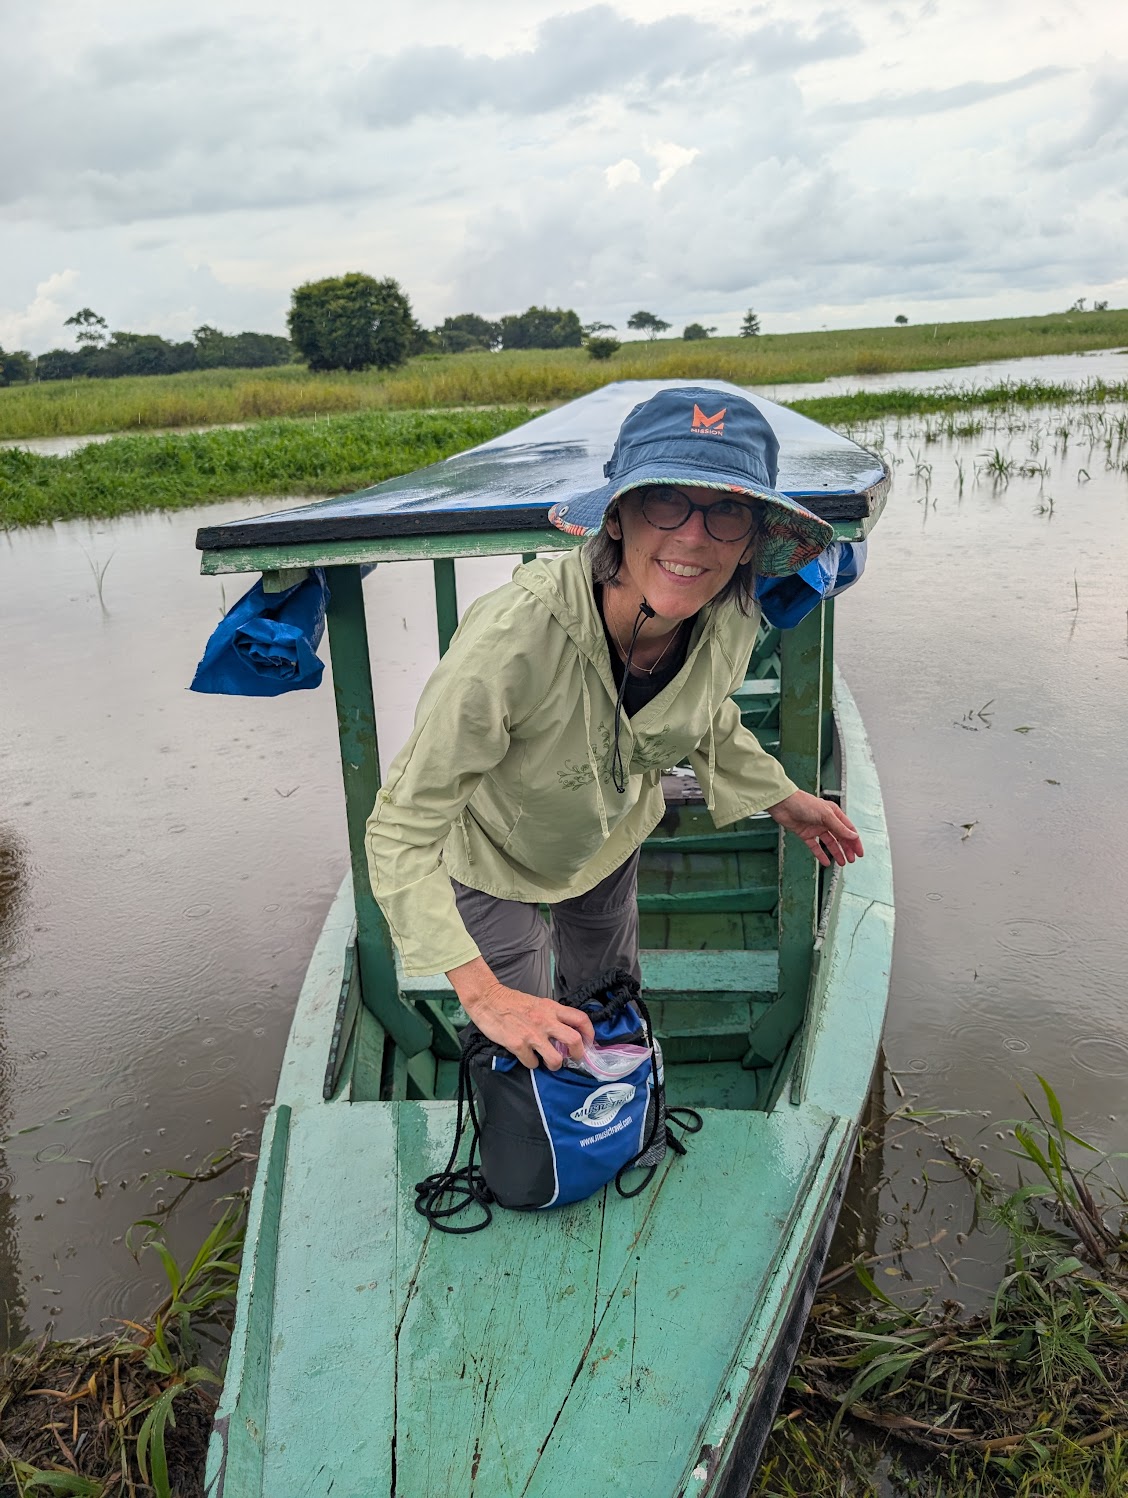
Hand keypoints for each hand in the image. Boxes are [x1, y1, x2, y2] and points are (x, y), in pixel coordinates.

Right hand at [448, 960, 595, 1069]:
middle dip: (578, 1054)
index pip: (580, 1019)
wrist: (487, 999)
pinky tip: (527, 1058)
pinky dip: (532, 1064)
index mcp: (552, 1008)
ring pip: (555, 1059)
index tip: (588, 1042)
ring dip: (555, 1065)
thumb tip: (564, 1031)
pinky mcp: (518, 1045)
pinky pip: (532, 1063)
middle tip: (574, 1059)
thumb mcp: (537, 1003)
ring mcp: (532, 1034)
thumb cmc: (511, 1001)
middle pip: (574, 1040)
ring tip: (549, 1063)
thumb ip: (551, 1015)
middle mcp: (545, 1021)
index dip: (589, 1033)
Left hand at [768, 789, 863, 867]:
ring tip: (842, 863)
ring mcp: (816, 828)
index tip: (859, 853)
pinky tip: (826, 862)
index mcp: (834, 813)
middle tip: (852, 860)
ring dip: (836, 853)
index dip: (855, 842)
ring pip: (829, 843)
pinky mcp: (805, 834)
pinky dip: (821, 854)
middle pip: (840, 837)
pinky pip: (815, 846)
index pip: (848, 829)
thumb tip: (853, 837)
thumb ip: (839, 827)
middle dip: (847, 849)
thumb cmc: (804, 803)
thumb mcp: (825, 815)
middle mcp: (826, 820)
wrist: (783, 804)